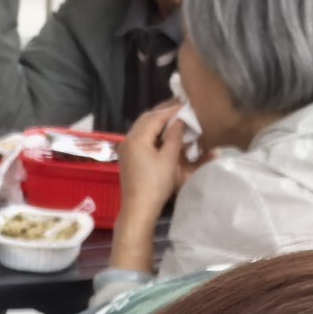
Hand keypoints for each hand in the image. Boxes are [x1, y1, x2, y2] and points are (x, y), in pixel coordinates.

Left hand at [114, 98, 196, 236]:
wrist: (138, 208)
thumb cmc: (155, 185)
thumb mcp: (169, 160)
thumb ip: (174, 137)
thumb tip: (179, 121)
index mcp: (138, 137)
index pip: (156, 117)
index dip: (172, 110)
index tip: (186, 104)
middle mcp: (129, 138)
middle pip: (146, 119)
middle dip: (163, 112)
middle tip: (179, 108)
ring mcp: (126, 148)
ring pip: (142, 127)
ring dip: (157, 121)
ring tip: (173, 119)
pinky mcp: (128, 157)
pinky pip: (140, 137)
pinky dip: (152, 132)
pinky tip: (162, 134)